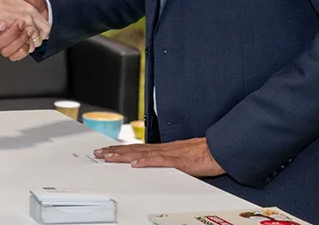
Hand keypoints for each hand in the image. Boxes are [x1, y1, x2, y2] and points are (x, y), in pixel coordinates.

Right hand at [0, 0, 49, 60]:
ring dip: (18, 41)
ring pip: (5, 51)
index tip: (2, 24)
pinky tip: (29, 40)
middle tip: (21, 23)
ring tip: (30, 29)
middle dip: (10, 35)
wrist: (45, 5)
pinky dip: (23, 49)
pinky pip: (16, 55)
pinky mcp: (18, 47)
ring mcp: (8, 41)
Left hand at [94, 137, 223, 177]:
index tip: (107, 152)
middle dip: (115, 152)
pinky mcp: (179, 161)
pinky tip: (135, 164)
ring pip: (142, 154)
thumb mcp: (183, 160)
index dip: (121, 151)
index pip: (138, 150)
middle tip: (98, 154)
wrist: (220, 150)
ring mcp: (170, 154)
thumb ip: (169, 163)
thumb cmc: (205, 155)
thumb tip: (157, 168)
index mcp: (164, 150)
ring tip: (108, 157)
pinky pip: (160, 161)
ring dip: (124, 156)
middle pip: (135, 150)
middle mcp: (164, 149)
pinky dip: (146, 162)